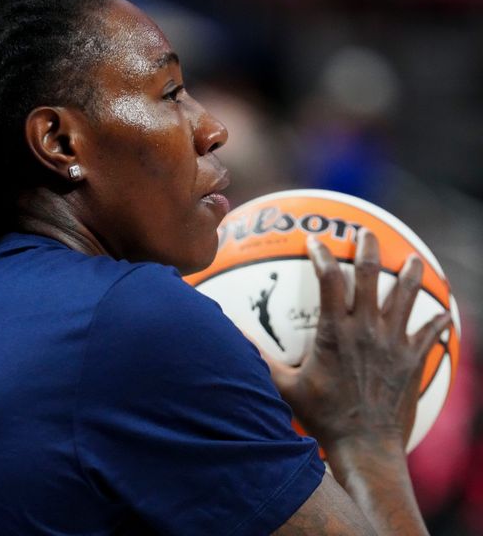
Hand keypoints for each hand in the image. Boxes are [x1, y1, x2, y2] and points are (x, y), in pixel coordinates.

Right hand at [265, 228, 450, 450]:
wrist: (364, 444)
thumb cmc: (321, 415)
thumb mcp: (284, 386)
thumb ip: (259, 358)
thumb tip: (232, 336)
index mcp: (334, 331)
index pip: (328, 279)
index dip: (321, 254)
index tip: (314, 241)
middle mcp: (365, 330)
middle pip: (370, 276)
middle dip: (368, 249)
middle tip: (366, 233)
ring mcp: (392, 343)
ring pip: (405, 298)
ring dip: (409, 274)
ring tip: (412, 260)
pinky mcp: (411, 360)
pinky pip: (429, 333)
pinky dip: (437, 320)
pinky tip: (444, 312)